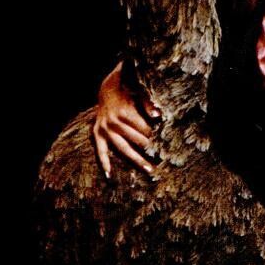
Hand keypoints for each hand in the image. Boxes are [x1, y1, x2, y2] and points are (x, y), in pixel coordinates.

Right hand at [91, 64, 161, 178]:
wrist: (107, 89)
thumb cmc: (128, 92)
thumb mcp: (138, 94)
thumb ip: (148, 105)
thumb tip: (158, 116)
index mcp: (124, 113)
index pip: (144, 130)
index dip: (155, 137)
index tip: (166, 145)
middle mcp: (113, 123)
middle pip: (135, 140)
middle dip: (150, 149)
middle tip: (165, 160)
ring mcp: (104, 130)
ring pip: (122, 149)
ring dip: (136, 160)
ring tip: (149, 170)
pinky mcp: (97, 134)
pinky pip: (100, 150)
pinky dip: (104, 162)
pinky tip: (109, 175)